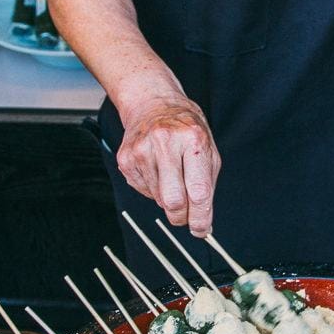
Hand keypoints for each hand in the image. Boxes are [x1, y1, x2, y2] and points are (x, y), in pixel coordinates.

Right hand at [116, 97, 220, 234]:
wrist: (153, 103)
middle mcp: (166, 143)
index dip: (201, 217)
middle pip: (173, 201)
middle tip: (186, 216)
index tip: (201, 230)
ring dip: (167, 198)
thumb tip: (203, 219)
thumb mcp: (208, 149)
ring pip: (158, 199)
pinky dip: (153, 189)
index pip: (198, 191)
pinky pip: (142, 191)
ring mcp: (142, 150)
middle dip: (181, 216)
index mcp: (193, 139)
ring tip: (171, 175)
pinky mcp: (126, 158)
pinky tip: (157, 169)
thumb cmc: (185, 127)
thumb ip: (207, 184)